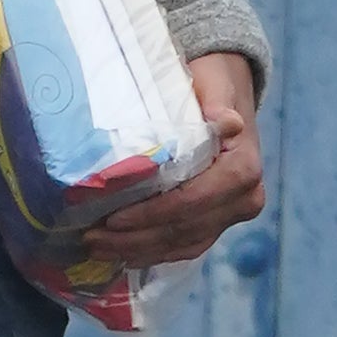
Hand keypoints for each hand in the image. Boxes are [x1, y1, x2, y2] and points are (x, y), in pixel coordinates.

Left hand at [102, 51, 264, 269]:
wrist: (228, 97)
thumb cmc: (213, 86)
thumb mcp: (214, 84)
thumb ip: (218, 102)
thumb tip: (226, 121)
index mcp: (243, 168)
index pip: (193, 201)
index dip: (152, 214)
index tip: (113, 218)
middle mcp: (245, 197)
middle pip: (184, 229)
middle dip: (136, 238)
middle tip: (92, 239)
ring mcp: (233, 214)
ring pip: (183, 244)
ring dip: (139, 250)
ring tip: (97, 247)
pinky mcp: (219, 223)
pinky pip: (187, 246)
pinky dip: (154, 252)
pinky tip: (122, 253)